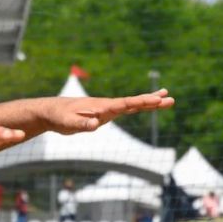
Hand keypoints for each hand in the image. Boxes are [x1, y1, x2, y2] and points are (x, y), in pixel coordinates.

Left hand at [39, 89, 173, 134]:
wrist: (51, 111)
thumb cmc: (59, 117)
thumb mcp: (68, 123)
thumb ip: (83, 123)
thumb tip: (96, 124)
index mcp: (101, 106)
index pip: (125, 104)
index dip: (141, 102)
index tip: (156, 100)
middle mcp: (107, 105)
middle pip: (134, 102)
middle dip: (152, 100)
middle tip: (170, 97)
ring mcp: (108, 108)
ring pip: (133, 104)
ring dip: (149, 101)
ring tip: (166, 97)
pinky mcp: (106, 113)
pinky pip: (126, 109)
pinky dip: (138, 106)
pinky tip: (146, 105)